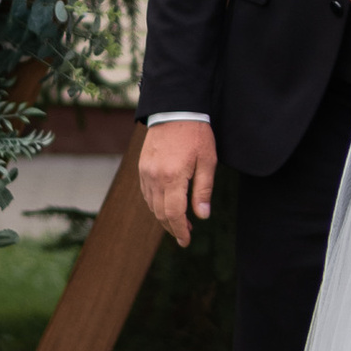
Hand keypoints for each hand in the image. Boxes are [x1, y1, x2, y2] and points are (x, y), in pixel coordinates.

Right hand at [139, 118, 217, 247]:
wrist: (174, 109)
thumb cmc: (195, 134)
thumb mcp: (207, 161)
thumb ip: (203, 190)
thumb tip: (202, 216)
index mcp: (173, 177)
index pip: (174, 214)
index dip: (180, 230)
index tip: (186, 241)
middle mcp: (155, 177)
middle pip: (160, 213)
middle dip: (172, 227)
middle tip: (185, 235)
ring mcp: (145, 172)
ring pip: (151, 205)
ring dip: (163, 217)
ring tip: (179, 222)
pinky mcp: (142, 167)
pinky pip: (146, 193)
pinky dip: (155, 204)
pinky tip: (166, 206)